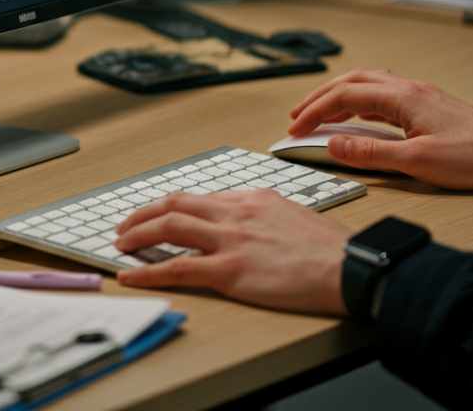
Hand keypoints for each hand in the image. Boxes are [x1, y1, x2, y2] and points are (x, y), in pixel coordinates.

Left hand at [113, 190, 348, 313]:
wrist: (351, 267)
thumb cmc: (332, 248)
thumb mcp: (293, 212)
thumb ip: (265, 213)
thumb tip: (251, 219)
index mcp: (251, 197)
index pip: (200, 197)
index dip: (172, 206)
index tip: (158, 213)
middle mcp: (235, 212)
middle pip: (175, 203)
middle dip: (144, 213)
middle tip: (126, 224)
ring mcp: (230, 240)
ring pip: (168, 227)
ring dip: (138, 234)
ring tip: (120, 243)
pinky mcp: (230, 271)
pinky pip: (178, 267)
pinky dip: (148, 270)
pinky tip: (131, 275)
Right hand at [289, 68, 472, 188]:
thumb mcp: (416, 161)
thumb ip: (370, 152)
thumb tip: (333, 145)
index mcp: (400, 97)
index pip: (342, 96)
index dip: (313, 111)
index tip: (295, 128)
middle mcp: (406, 89)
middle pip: (349, 82)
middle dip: (318, 97)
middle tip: (297, 115)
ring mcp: (417, 95)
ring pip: (365, 83)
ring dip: (337, 95)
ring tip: (319, 111)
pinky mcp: (426, 105)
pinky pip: (380, 94)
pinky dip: (358, 101)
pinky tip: (358, 116)